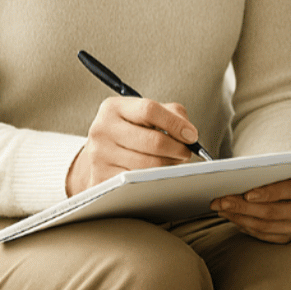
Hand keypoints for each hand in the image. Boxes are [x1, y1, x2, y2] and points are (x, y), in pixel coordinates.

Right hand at [66, 97, 198, 195]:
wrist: (102, 152)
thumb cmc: (132, 129)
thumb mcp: (147, 114)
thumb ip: (172, 115)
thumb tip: (189, 135)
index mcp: (113, 108)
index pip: (149, 110)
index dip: (175, 123)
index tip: (191, 135)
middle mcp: (102, 130)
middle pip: (152, 141)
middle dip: (177, 149)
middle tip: (186, 152)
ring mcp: (99, 156)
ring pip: (147, 165)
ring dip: (169, 165)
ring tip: (174, 162)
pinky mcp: (100, 178)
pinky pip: (137, 181)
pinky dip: (153, 179)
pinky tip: (157, 174)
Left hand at [211, 174, 290, 243]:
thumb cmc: (281, 175)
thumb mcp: (278, 169)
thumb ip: (265, 172)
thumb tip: (236, 177)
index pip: (287, 190)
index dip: (266, 193)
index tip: (246, 194)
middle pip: (271, 211)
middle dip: (242, 207)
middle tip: (221, 202)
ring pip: (263, 226)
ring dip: (238, 217)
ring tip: (221, 209)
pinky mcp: (287, 238)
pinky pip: (261, 235)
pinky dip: (244, 225)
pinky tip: (232, 217)